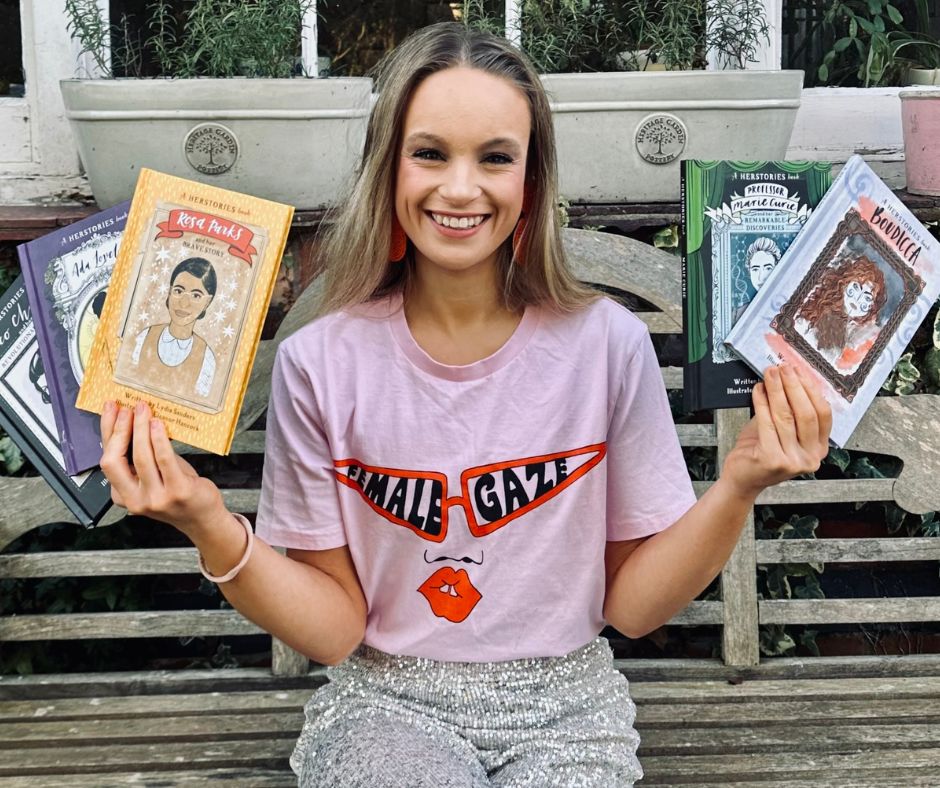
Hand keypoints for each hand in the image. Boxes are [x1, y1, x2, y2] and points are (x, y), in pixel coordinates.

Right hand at [99, 400, 227, 537]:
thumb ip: (142, 458)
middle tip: (127, 409)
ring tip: (143, 412)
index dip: (107, 432)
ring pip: (140, 457)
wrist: (201, 518)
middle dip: (118, 430)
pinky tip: (158, 425)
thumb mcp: (153, 478)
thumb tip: (136, 422)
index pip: (107, 460)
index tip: (111, 411)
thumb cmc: (177, 493)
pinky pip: (164, 460)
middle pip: (114, 461)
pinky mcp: (177, 491)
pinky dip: (159, 440)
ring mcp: (156, 498)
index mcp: (123, 495)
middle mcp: (135, 499)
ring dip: (140, 430)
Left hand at [720, 364, 831, 500]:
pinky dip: (762, 403)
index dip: (811, 390)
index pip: (823, 414)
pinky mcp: (773, 460)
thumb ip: (788, 409)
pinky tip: (758, 390)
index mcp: (819, 449)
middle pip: (806, 413)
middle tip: (783, 368)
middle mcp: (810, 458)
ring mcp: (793, 461)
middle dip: (794, 386)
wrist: (742, 478)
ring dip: (777, 391)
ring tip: (769, 375)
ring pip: (787, 417)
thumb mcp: (781, 430)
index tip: (799, 371)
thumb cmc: (760, 452)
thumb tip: (787, 377)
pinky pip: (768, 424)